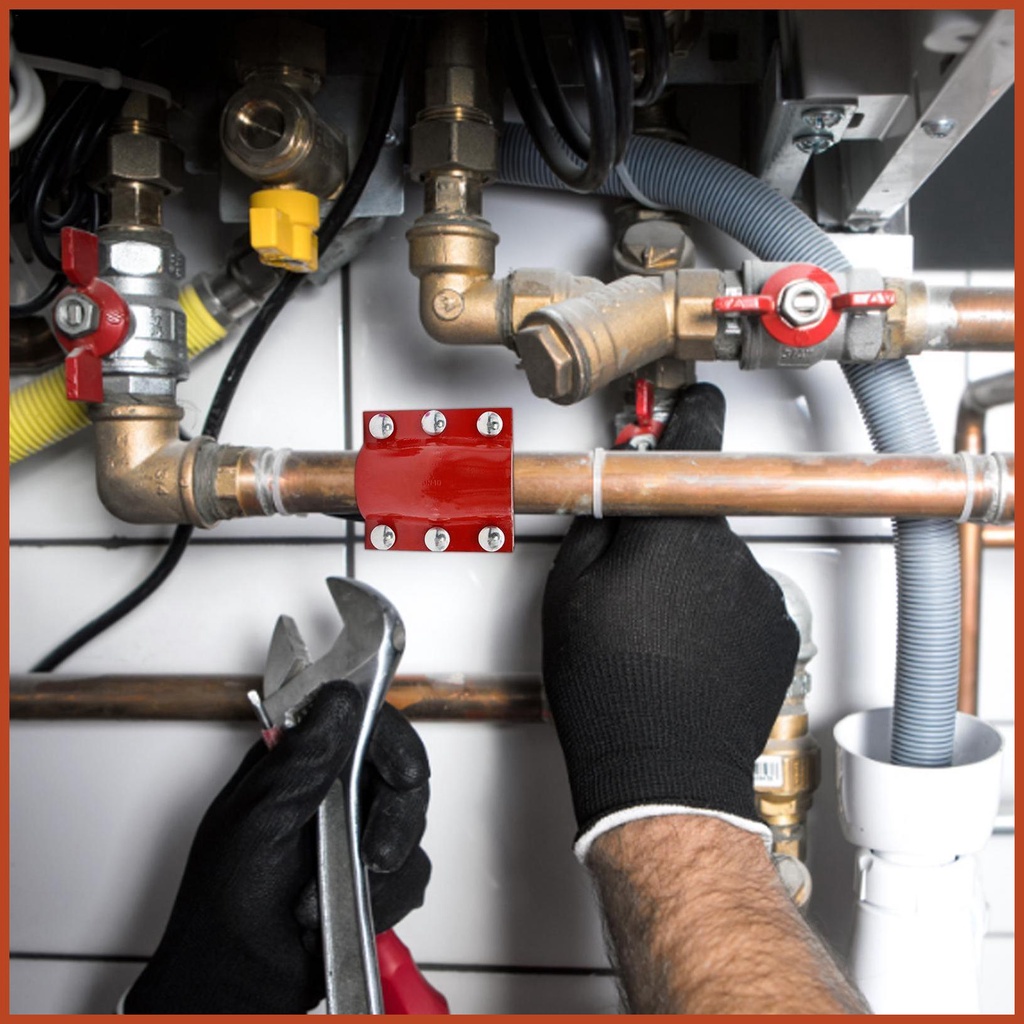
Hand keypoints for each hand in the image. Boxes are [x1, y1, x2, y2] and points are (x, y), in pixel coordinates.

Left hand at [124, 682, 430, 1013]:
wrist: (237, 983)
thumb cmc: (223, 907)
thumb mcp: (257, 820)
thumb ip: (303, 759)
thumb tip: (341, 699)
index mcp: (297, 762)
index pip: (360, 721)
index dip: (390, 740)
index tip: (403, 771)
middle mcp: (331, 791)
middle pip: (399, 771)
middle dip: (394, 817)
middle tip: (375, 852)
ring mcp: (355, 832)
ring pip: (411, 823)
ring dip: (381, 866)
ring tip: (335, 890)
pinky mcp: (374, 874)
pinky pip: (412, 872)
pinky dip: (386, 897)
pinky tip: (348, 908)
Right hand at [542, 383, 798, 855]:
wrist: (661, 768)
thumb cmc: (609, 690)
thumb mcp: (567, 594)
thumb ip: (594, 524)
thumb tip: (609, 491)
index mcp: (673, 531)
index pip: (694, 438)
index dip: (692, 412)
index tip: (694, 401)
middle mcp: (727, 552)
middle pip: (697, 514)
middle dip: (668, 534)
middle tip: (632, 581)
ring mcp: (760, 593)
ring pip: (719, 561)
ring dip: (692, 579)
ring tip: (657, 634)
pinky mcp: (777, 631)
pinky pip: (742, 601)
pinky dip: (718, 614)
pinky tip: (686, 651)